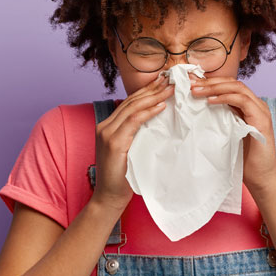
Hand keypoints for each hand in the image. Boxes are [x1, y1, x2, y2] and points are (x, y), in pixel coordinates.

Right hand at [92, 75, 174, 210]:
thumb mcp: (130, 150)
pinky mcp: (113, 142)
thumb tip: (156, 121)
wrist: (109, 198)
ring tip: (170, 88)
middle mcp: (105, 126)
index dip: (147, 91)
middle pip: (132, 101)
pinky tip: (161, 106)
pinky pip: (133, 121)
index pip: (130, 103)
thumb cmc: (123, 177)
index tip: (164, 82)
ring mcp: (107, 133)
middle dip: (152, 88)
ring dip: (154, 96)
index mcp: (108, 126)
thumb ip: (136, 135)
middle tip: (171, 78)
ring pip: (133, 108)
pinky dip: (148, 112)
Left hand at [190, 76, 275, 193]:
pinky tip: (210, 101)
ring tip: (196, 90)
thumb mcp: (227, 133)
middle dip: (210, 81)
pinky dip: (225, 98)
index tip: (190, 83)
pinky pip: (242, 101)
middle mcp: (256, 105)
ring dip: (214, 87)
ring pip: (237, 88)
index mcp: (248, 107)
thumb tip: (197, 109)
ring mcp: (261, 110)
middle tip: (190, 83)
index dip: (210, 82)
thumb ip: (220, 119)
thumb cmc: (243, 159)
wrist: (260, 177)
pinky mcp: (261, 119)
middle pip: (232, 83)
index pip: (229, 86)